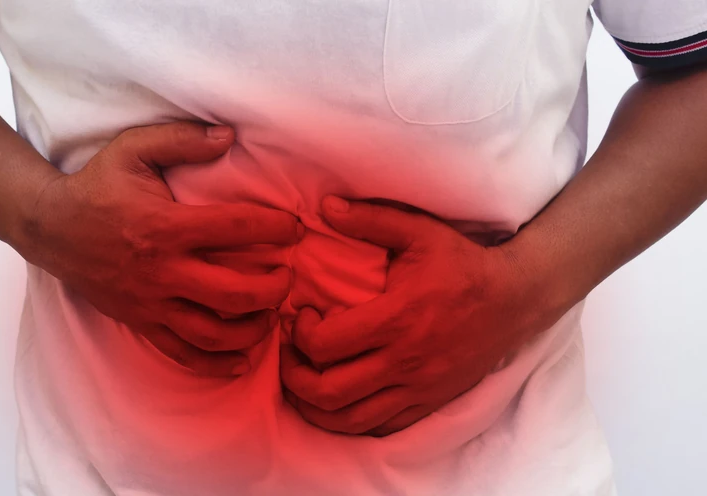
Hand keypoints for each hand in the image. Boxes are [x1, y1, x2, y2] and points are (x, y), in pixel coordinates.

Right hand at [13, 122, 301, 376]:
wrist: (49, 227)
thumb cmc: (97, 186)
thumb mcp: (133, 149)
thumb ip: (182, 139)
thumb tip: (230, 135)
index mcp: (167, 226)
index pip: (236, 227)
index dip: (275, 227)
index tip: (295, 228)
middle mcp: (163, 270)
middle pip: (235, 292)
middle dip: (274, 288)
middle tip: (289, 275)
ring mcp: (151, 302)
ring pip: (213, 332)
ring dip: (253, 328)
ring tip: (273, 314)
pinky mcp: (141, 322)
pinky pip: (182, 353)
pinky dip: (215, 363)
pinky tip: (242, 358)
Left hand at [280, 196, 558, 435]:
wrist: (516, 299)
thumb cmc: (463, 264)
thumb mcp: (418, 231)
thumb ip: (370, 219)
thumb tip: (324, 206)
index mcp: (395, 319)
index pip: (325, 346)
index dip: (299, 334)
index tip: (302, 315)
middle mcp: (403, 361)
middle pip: (328, 392)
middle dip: (294, 376)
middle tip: (291, 354)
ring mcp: (417, 389)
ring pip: (350, 421)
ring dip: (314, 407)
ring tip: (304, 382)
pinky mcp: (429, 404)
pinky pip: (380, 429)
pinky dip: (350, 423)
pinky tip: (339, 403)